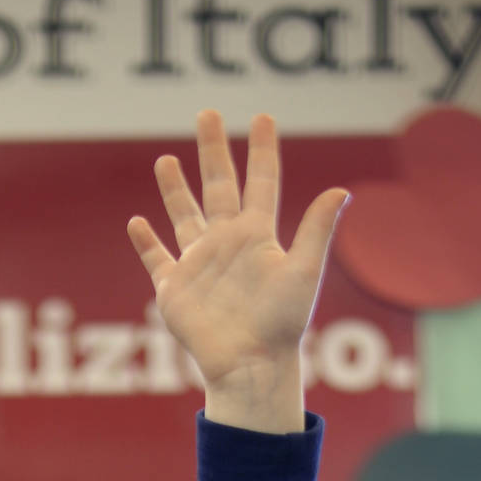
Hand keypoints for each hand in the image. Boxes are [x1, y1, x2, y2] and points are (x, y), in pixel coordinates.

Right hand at [128, 110, 346, 432]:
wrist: (250, 366)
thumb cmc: (281, 324)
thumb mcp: (303, 272)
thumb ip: (317, 230)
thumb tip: (342, 191)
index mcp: (257, 236)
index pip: (261, 182)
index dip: (263, 150)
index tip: (262, 118)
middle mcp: (227, 244)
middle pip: (218, 186)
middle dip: (213, 151)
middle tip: (207, 114)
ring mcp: (199, 265)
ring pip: (184, 216)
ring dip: (174, 189)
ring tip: (165, 160)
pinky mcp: (175, 289)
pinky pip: (157, 260)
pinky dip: (146, 243)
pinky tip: (137, 223)